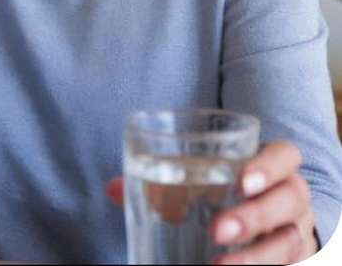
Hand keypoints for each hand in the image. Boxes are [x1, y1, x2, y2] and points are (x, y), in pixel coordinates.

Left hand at [105, 140, 318, 264]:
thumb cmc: (223, 196)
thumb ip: (158, 183)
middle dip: (256, 214)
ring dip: (256, 257)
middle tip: (217, 229)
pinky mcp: (297, 263)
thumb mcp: (197, 184)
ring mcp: (298, 234)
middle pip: (291, 199)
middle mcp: (292, 198)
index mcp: (270, 166)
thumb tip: (113, 189)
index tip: (240, 180)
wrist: (263, 229)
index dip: (268, 165)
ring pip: (291, 242)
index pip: (285, 155)